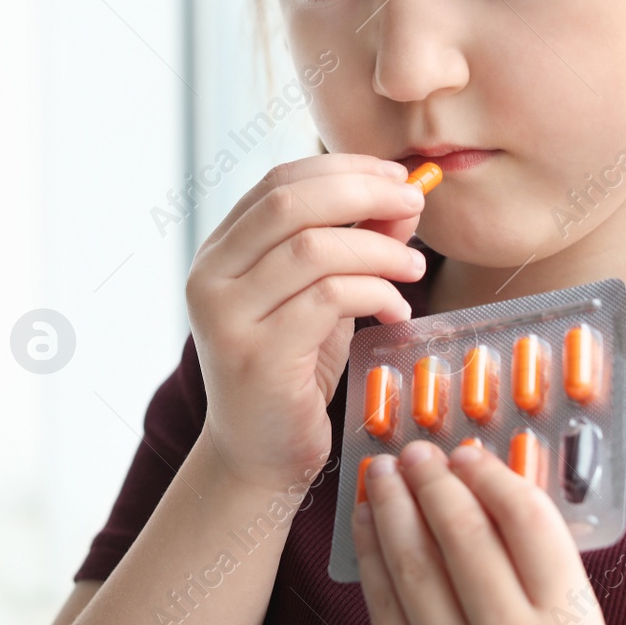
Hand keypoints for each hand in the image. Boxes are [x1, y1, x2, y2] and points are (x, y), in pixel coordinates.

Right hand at [187, 152, 429, 490]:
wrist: (258, 456)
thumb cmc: (293, 370)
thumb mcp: (322, 296)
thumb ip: (353, 244)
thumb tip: (403, 196)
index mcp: (221, 251)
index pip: (279, 181)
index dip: (343, 168)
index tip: (397, 175)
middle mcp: (211, 276)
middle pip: (290, 202)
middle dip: (363, 193)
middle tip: (414, 203)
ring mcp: (227, 316)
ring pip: (312, 249)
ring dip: (379, 250)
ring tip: (415, 269)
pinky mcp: (256, 356)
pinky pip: (327, 299)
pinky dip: (375, 294)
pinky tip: (396, 313)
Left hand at [353, 440, 623, 624]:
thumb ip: (550, 577)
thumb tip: (494, 497)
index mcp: (570, 622)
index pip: (528, 523)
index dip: (493, 476)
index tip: (471, 454)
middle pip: (464, 536)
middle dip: (434, 483)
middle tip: (415, 449)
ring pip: (415, 568)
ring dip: (392, 511)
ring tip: (380, 473)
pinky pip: (385, 612)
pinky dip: (372, 561)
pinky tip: (365, 528)